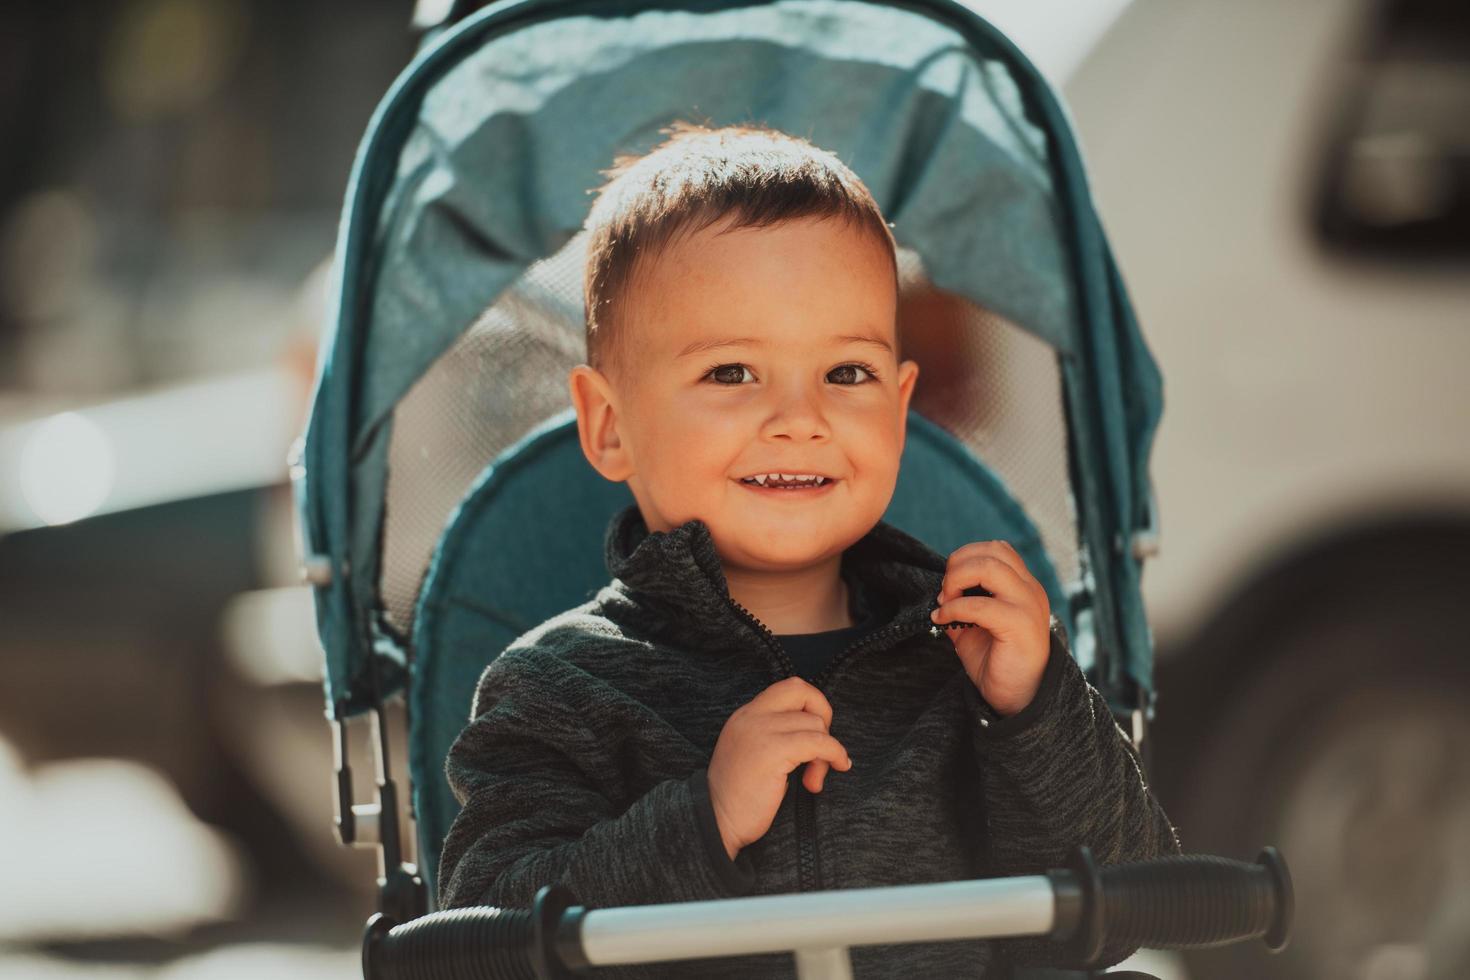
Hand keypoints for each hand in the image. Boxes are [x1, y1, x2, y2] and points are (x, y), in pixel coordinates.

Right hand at [707, 677, 852, 859]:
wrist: (715, 822)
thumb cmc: (737, 798)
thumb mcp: (750, 753)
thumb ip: (774, 735)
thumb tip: (814, 732)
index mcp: (745, 715)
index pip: (788, 688)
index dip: (811, 705)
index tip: (815, 734)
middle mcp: (751, 716)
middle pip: (801, 690)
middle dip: (824, 713)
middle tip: (823, 745)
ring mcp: (761, 731)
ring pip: (815, 723)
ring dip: (827, 751)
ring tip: (814, 777)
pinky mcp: (773, 751)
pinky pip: (819, 742)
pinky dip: (835, 753)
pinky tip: (836, 767)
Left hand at [931, 540, 1050, 717]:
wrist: (1018, 699)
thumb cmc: (997, 662)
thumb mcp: (974, 627)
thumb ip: (961, 604)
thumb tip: (939, 592)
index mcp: (1023, 586)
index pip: (997, 548)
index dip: (966, 557)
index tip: (949, 584)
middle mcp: (1030, 590)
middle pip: (992, 551)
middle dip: (958, 565)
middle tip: (944, 591)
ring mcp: (1028, 605)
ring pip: (990, 567)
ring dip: (957, 579)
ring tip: (946, 601)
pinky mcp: (1020, 625)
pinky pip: (981, 605)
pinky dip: (955, 608)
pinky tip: (944, 620)